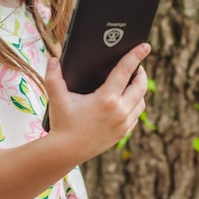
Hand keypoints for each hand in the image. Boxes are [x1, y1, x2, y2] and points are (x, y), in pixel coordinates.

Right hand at [44, 43, 150, 161]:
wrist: (66, 152)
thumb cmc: (62, 123)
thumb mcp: (56, 98)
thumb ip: (53, 76)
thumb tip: (52, 59)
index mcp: (106, 99)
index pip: (125, 71)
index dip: (135, 56)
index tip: (145, 46)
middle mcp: (120, 112)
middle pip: (140, 86)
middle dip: (140, 72)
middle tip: (137, 64)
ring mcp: (124, 124)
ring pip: (141, 101)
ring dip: (139, 89)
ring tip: (132, 81)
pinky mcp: (123, 133)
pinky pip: (136, 115)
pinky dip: (135, 104)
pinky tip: (128, 99)